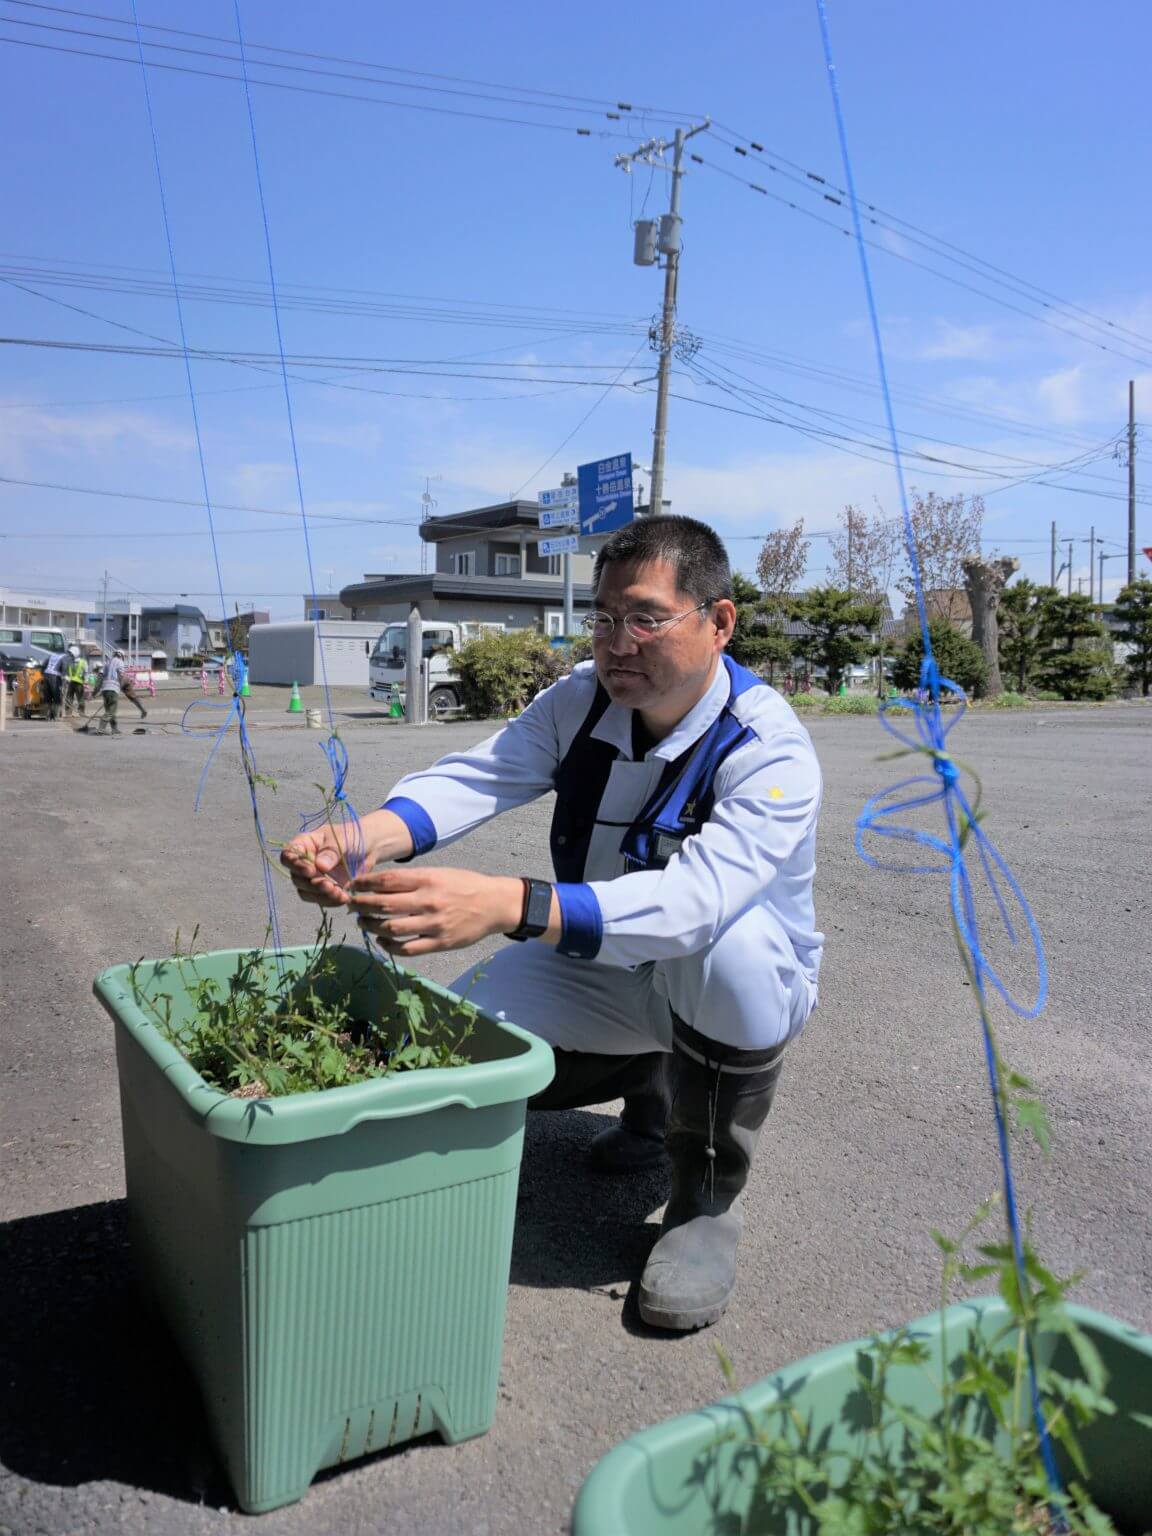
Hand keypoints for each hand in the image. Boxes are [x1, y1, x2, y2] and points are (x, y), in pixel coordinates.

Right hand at [281, 808, 415, 906]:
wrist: (369, 847)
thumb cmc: (353, 836)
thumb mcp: (343, 839)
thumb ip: (331, 851)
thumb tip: (320, 866)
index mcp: (304, 844)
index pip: (288, 856)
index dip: (295, 866)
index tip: (311, 871)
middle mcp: (304, 862)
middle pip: (296, 878)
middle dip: (312, 884)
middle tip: (329, 885)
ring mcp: (313, 877)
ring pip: (306, 892)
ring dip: (320, 896)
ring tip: (339, 893)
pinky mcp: (324, 889)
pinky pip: (320, 899)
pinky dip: (330, 901)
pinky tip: (344, 898)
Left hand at [348, 868, 525, 957]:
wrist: (495, 904)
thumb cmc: (464, 885)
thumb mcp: (440, 873)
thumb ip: (413, 879)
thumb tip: (379, 884)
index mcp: (428, 879)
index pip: (387, 881)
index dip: (365, 884)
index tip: (353, 885)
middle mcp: (429, 901)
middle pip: (384, 905)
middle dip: (361, 905)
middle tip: (351, 905)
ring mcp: (434, 924)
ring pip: (391, 928)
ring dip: (371, 926)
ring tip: (363, 922)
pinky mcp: (440, 943)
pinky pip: (408, 948)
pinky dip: (390, 945)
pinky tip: (382, 940)